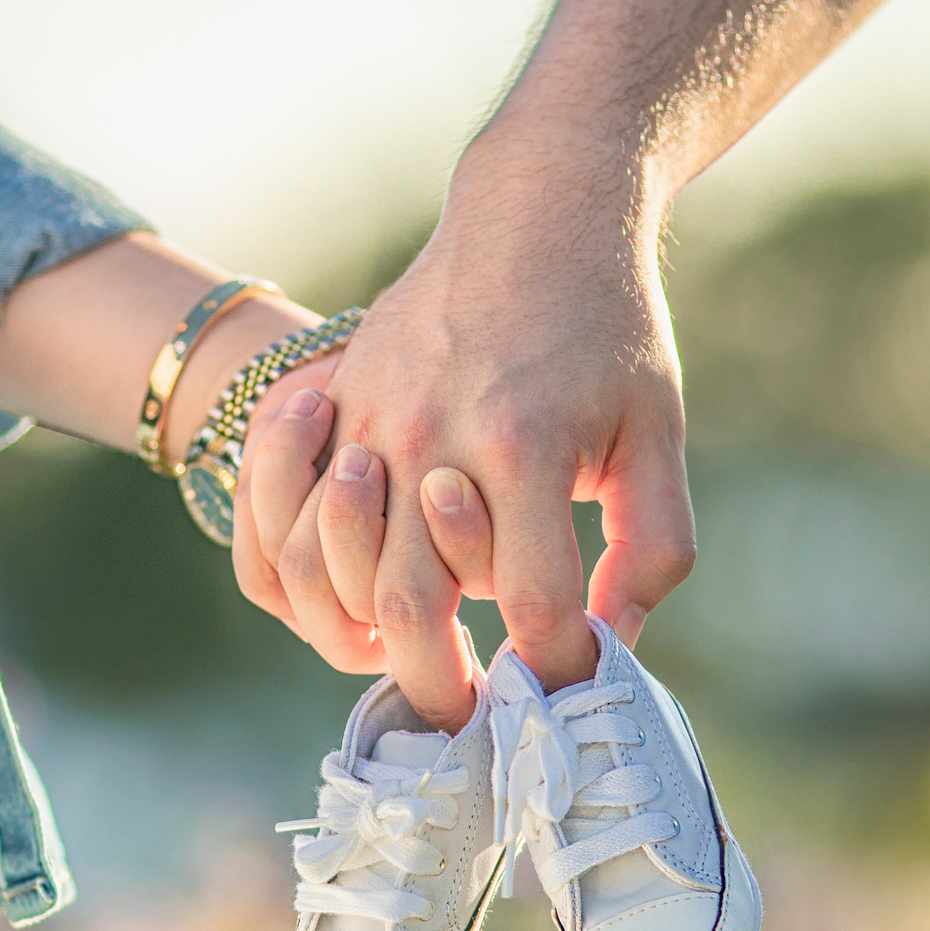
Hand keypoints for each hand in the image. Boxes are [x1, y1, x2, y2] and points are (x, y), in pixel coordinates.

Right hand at [235, 150, 696, 727]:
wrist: (537, 212)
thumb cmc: (608, 329)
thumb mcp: (658, 432)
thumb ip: (650, 545)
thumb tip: (615, 644)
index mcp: (524, 447)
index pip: (533, 603)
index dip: (554, 667)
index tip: (567, 690)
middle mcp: (431, 436)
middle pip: (409, 605)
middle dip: (442, 685)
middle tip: (470, 717)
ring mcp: (367, 417)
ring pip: (322, 570)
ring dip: (357, 633)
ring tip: (404, 655)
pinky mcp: (329, 400)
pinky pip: (271, 513)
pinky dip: (291, 571)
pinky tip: (337, 590)